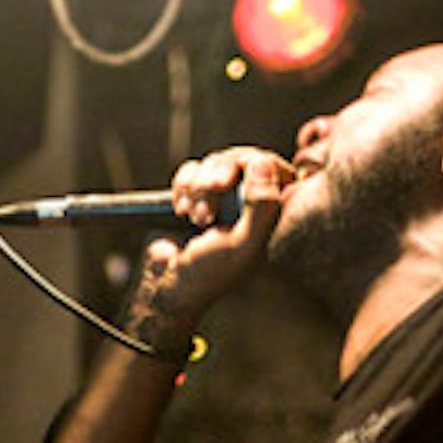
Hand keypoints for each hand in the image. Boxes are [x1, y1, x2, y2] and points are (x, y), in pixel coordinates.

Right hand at [130, 147, 293, 347]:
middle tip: (206, 203)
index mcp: (271, 213)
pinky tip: (181, 211)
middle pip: (241, 159)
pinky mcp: (197, 195)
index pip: (273, 167)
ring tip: (194, 218)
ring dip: (198, 188)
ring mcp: (224, 197)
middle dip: (218, 177)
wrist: (169, 284)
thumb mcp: (242, 244)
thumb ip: (261, 206)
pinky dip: (183, 186)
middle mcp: (251, 201)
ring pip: (214, 162)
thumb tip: (261, 162)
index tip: (227, 182)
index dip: (250, 163)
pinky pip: (192, 170)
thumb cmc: (211, 272)